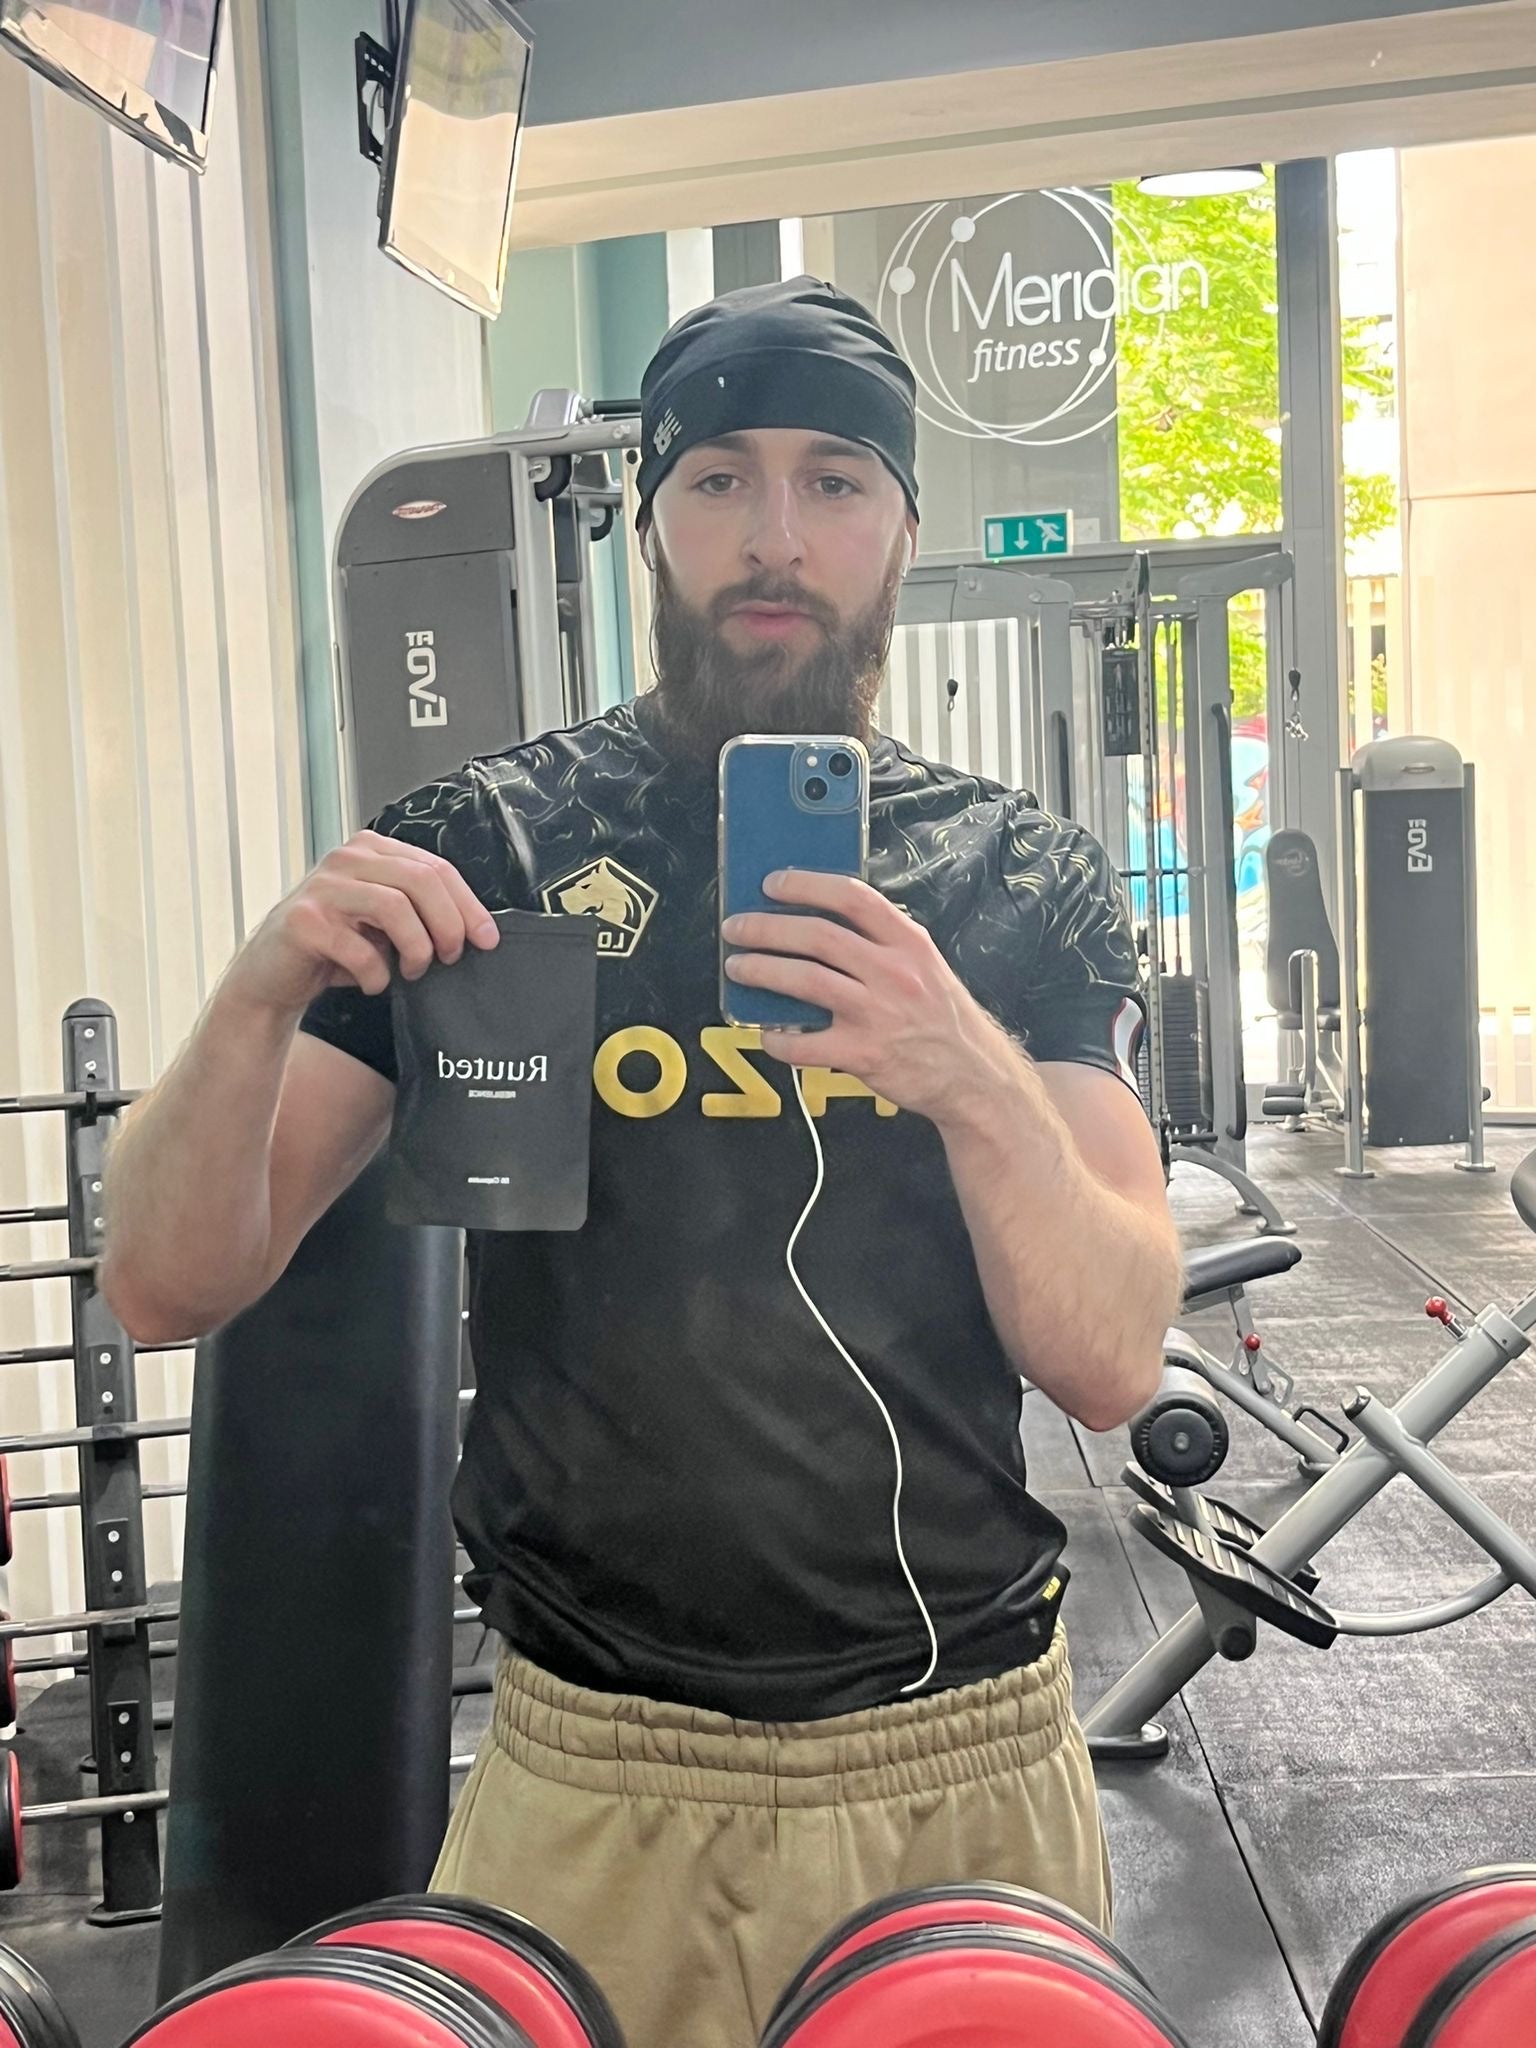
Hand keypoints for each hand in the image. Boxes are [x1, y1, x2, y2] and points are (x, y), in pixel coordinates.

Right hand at [223, 830, 500, 1018]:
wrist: (272, 976)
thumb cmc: (334, 948)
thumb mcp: (382, 921)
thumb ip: (419, 911)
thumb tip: (476, 930)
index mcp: (372, 850)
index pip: (436, 868)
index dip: (469, 905)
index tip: (487, 939)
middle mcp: (346, 859)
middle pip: (421, 880)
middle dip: (449, 925)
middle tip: (450, 957)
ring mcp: (322, 887)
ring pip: (395, 907)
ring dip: (416, 948)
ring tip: (413, 971)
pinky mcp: (303, 922)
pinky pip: (360, 948)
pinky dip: (377, 974)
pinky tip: (374, 984)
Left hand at [721, 870, 1007, 1122]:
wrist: (973, 1077)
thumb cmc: (943, 1020)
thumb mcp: (925, 966)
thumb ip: (882, 943)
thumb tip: (819, 923)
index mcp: (909, 943)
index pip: (852, 896)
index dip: (805, 885)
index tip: (772, 884)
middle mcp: (893, 973)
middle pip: (818, 936)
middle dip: (766, 928)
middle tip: (737, 928)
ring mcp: (877, 1014)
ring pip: (805, 981)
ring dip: (761, 971)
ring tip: (738, 967)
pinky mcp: (863, 1054)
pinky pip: (804, 1044)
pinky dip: (777, 1038)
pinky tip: (767, 1032)